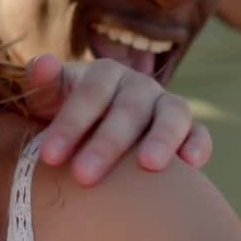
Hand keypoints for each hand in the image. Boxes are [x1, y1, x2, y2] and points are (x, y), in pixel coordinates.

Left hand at [22, 54, 211, 185]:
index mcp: (104, 73)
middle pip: (128, 108)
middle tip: (84, 176)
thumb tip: (41, 64)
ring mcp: (165, 104)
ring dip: (162, 138)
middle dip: (106, 143)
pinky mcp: (188, 128)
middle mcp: (139, 85)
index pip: (89, 94)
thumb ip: (41, 82)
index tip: (49, 156)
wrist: (95, 128)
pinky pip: (199, 132)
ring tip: (148, 166)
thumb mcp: (48, 98)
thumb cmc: (65, 112)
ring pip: (172, 114)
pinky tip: (190, 165)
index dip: (69, 124)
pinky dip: (198, 144)